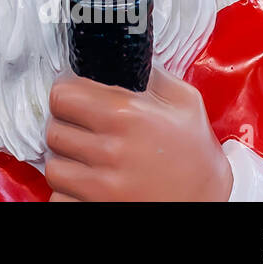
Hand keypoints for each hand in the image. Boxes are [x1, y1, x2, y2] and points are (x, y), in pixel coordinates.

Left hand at [44, 65, 232, 201]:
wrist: (209, 203)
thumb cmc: (196, 154)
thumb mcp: (184, 102)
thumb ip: (149, 74)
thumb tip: (119, 54)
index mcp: (126, 114)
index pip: (62, 95)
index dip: (67, 96)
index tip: (76, 102)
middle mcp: (111, 149)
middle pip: (53, 130)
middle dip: (66, 128)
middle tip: (84, 132)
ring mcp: (102, 186)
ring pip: (52, 166)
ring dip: (66, 162)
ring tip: (88, 160)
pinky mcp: (95, 209)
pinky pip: (59, 196)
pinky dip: (70, 192)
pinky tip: (90, 184)